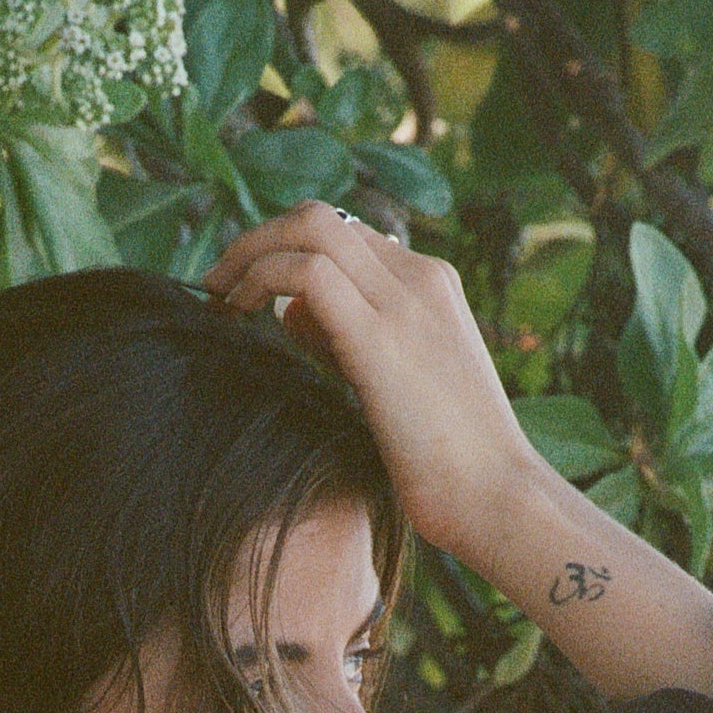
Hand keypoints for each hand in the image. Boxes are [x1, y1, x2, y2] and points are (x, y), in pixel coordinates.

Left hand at [205, 205, 542, 570]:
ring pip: (311, 228)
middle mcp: (420, 277)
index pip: (346, 236)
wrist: (496, 496)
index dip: (287, 253)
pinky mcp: (381, 338)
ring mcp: (404, 302)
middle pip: (322, 216)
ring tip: (219, 297)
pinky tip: (240, 317)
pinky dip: (262, 280)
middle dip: (257, 239)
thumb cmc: (448, 463)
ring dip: (250, 253)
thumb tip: (289, 312)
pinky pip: (307, 275)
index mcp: (431, 285)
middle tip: (217, 283)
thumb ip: (345, 340)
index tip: (245, 290)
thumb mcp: (392, 385)